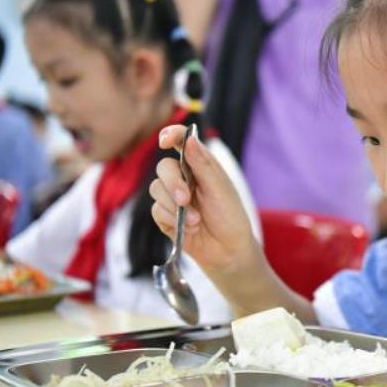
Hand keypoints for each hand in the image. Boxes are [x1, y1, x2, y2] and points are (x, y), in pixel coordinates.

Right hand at [149, 125, 258, 273]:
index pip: (181, 142)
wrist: (228, 251)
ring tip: (195, 220)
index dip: (171, 135)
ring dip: (174, 205)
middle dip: (172, 183)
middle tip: (185, 199)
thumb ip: (202, 164)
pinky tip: (188, 228)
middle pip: (164, 167)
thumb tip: (189, 138)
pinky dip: (170, 219)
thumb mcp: (220, 189)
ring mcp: (172, 197)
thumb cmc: (230, 217)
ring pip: (156, 189)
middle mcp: (184, 178)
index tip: (165, 141)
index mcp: (201, 165)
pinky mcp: (164, 216)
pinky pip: (156, 210)